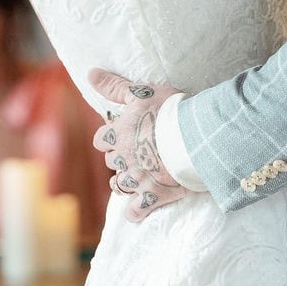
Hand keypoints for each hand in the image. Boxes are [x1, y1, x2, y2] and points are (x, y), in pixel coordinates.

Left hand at [89, 68, 187, 223]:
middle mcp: (122, 159)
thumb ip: (114, 86)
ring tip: (141, 175)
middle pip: (112, 162)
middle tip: (142, 150)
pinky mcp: (152, 196)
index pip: (101, 139)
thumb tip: (90, 73)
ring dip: (126, 182)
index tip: (126, 134)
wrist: (196, 135)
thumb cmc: (170, 110)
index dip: (112, 137)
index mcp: (117, 135)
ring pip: (119, 186)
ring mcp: (136, 180)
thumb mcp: (141, 92)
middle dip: (123, 157)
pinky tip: (141, 206)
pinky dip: (135, 211)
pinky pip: (134, 212)